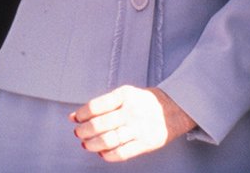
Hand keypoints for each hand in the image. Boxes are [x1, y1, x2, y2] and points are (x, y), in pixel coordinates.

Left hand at [70, 85, 194, 161]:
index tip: (76, 118)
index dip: (82, 114)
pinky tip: (101, 152)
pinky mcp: (145, 143)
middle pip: (100, 125)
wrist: (174, 109)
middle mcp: (131, 111)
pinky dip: (107, 155)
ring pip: (108, 140)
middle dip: (84, 131)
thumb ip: (102, 104)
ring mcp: (139, 128)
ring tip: (86, 144)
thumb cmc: (144, 102)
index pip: (96, 105)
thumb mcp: (126, 95)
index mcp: (125, 95)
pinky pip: (121, 153)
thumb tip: (75, 116)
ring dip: (92, 144)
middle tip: (78, 133)